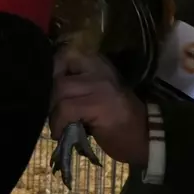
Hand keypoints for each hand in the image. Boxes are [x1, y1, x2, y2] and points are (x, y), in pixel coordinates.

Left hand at [49, 48, 149, 165]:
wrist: (146, 138)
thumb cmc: (119, 119)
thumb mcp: (98, 93)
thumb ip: (77, 85)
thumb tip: (47, 89)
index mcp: (98, 64)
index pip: (64, 56)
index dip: (51, 74)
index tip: (50, 93)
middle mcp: (99, 69)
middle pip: (57, 75)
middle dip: (51, 98)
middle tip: (55, 115)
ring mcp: (99, 85)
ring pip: (60, 90)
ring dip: (54, 112)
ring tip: (59, 125)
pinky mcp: (97, 104)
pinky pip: (65, 109)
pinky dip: (58, 124)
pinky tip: (61, 133)